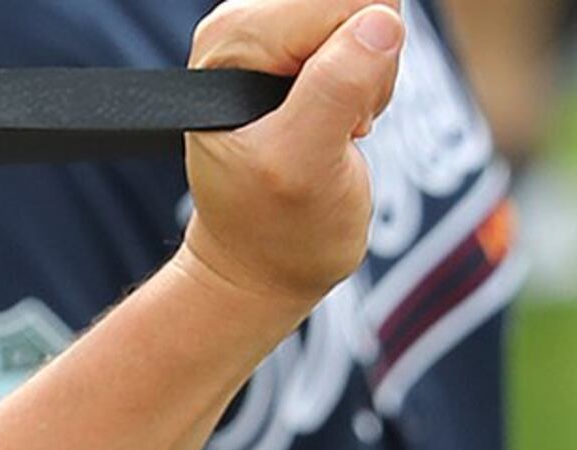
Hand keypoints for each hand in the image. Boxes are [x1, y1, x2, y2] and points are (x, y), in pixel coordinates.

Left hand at [179, 0, 403, 318]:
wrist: (261, 262)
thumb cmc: (277, 227)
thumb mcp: (306, 166)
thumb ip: (337, 90)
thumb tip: (379, 23)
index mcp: (231, 42)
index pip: (340, 0)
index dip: (359, 57)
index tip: (334, 113)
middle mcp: (245, 25)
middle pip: (361, 0)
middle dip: (367, 63)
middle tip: (336, 125)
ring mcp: (275, 35)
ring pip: (376, 15)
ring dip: (371, 77)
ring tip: (334, 128)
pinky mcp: (304, 49)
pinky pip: (377, 35)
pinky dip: (373, 80)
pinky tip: (340, 121)